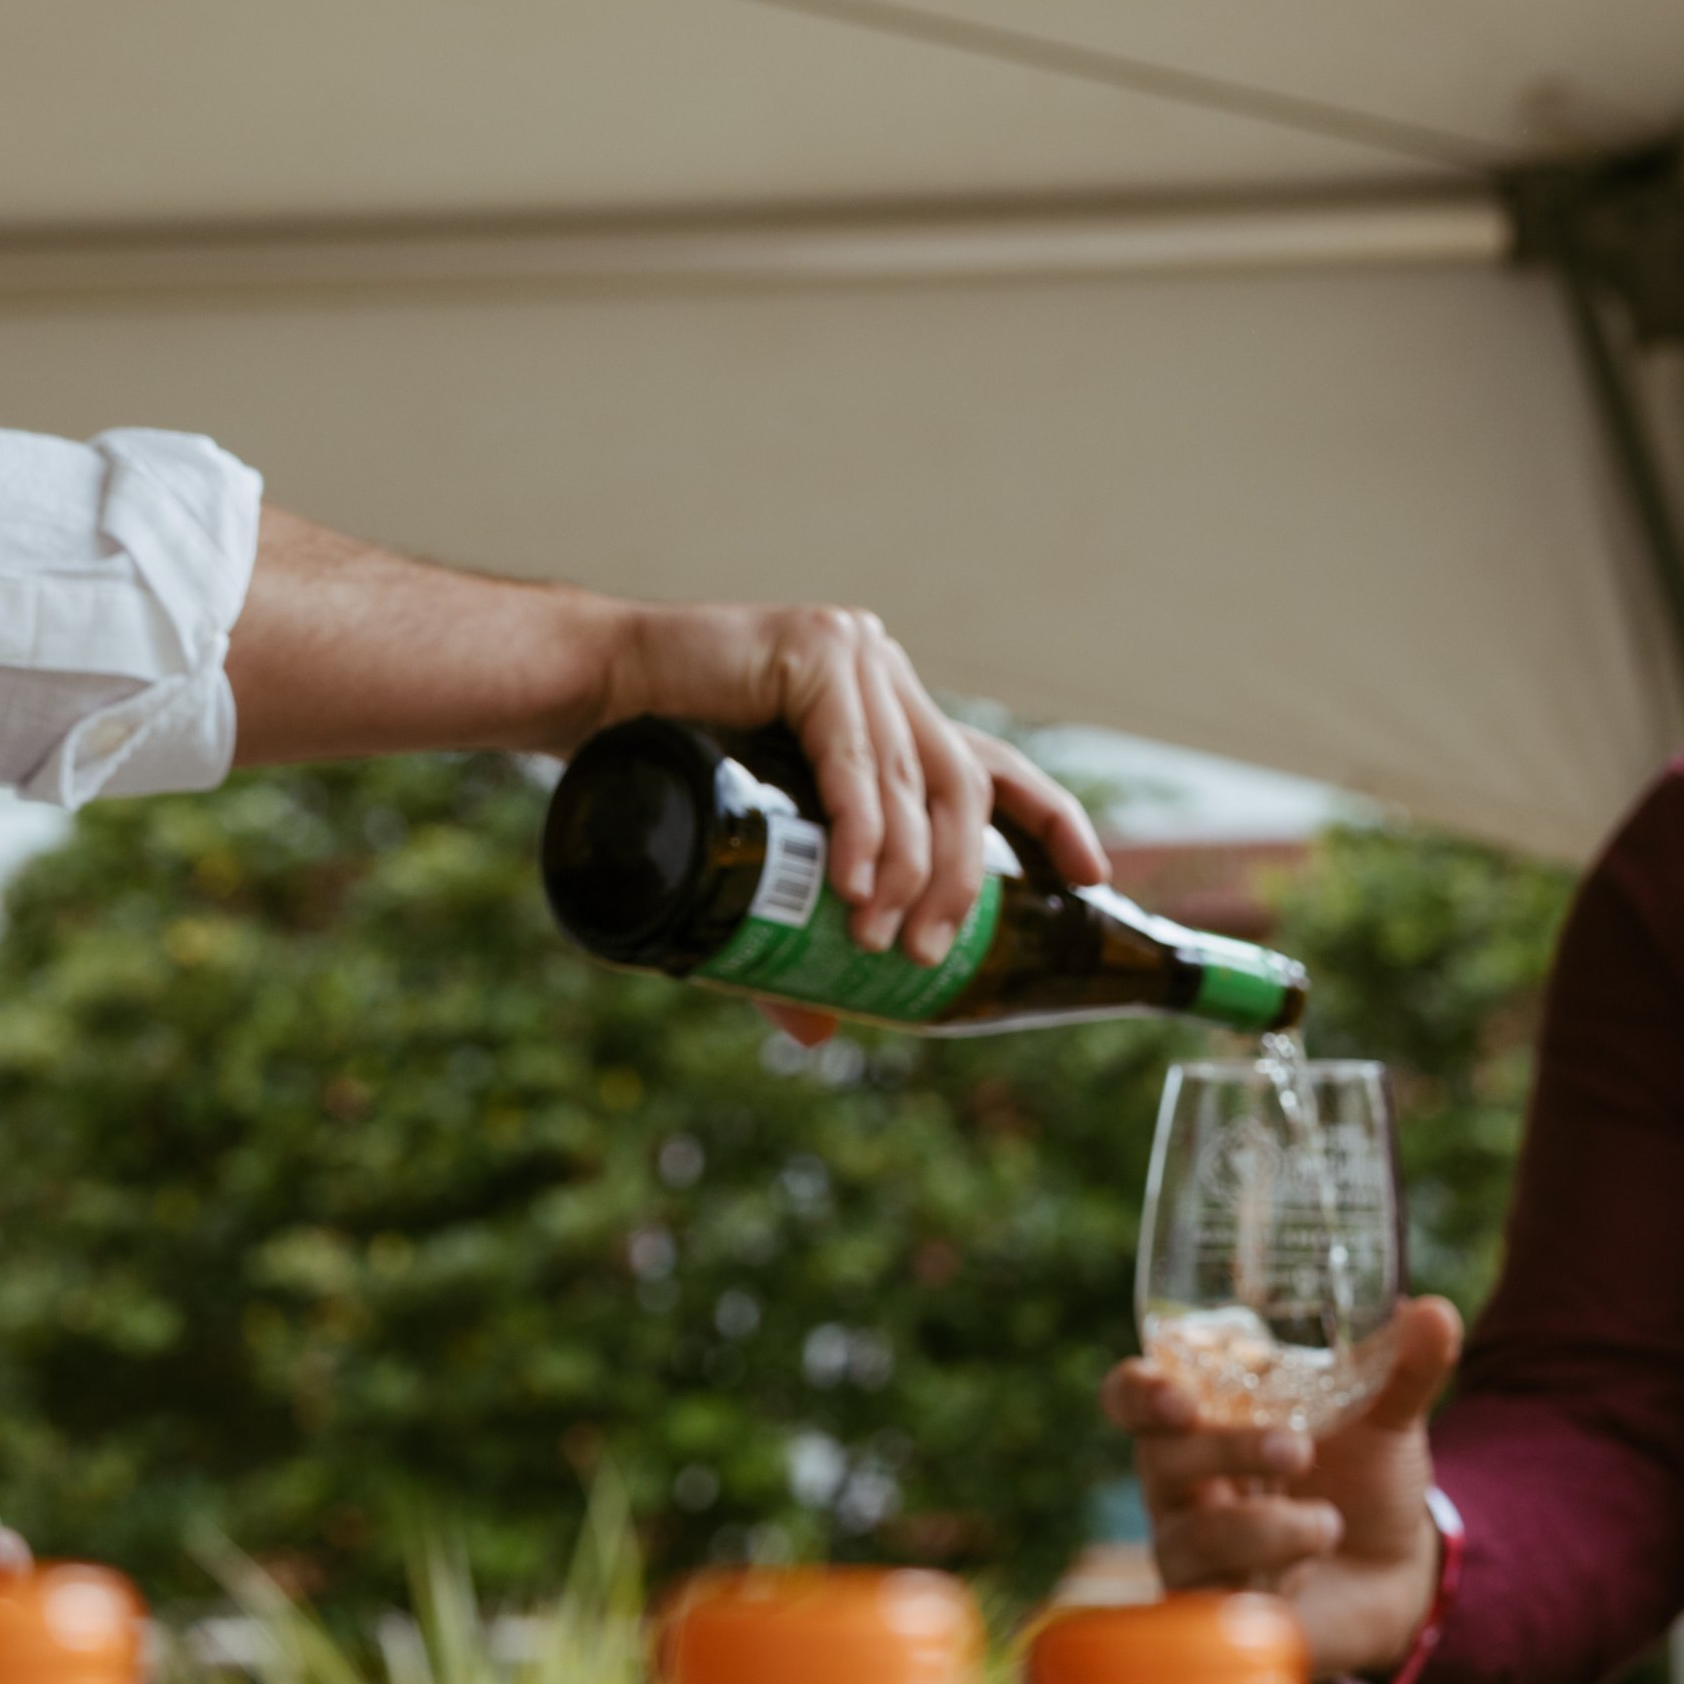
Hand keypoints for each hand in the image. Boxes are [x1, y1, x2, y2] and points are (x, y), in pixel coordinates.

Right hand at [229, 510, 1110, 964]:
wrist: (587, 697)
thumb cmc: (669, 776)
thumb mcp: (752, 858)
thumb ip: (791, 935)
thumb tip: (818, 1032)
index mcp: (894, 717)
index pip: (995, 770)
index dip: (1052, 822)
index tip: (1096, 881)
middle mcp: (888, 678)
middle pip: (966, 789)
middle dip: (964, 882)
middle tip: (930, 954)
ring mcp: (856, 656)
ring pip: (916, 781)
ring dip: (906, 872)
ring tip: (878, 940)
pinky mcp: (812, 650)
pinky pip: (856, 757)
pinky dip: (863, 827)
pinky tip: (854, 883)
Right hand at [1101, 1295, 1462, 1679]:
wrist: (1399, 1576)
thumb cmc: (1365, 1483)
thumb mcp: (1388, 1422)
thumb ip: (1404, 1368)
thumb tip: (1434, 1312)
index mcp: (1205, 1422)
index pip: (1132, 1397)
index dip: (1138, 1393)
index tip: (1179, 1398)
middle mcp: (1183, 1486)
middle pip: (1158, 1459)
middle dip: (1225, 1450)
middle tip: (1297, 1449)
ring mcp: (1193, 1552)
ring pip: (1190, 1539)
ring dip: (1261, 1526)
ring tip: (1328, 1523)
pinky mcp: (1216, 1612)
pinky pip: (1218, 1601)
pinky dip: (1272, 1579)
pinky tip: (1310, 1569)